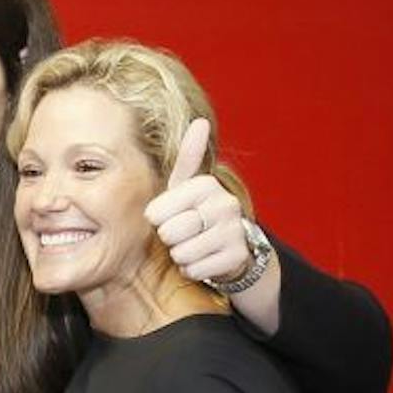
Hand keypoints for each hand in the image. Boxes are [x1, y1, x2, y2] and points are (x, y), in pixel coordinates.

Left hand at [144, 118, 248, 287]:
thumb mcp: (188, 187)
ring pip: (182, 254)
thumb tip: (200, 121)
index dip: (158, 220)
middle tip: (185, 234)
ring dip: (181, 256)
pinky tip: (204, 260)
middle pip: (169, 234)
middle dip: (170, 240)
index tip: (172, 216)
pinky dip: (193, 270)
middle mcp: (224, 204)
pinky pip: (196, 270)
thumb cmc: (198, 214)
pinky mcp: (236, 256)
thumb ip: (187, 158)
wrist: (233, 246)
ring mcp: (233, 231)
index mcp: (205, 184)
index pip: (155, 213)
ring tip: (194, 246)